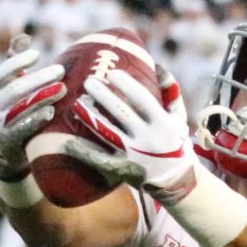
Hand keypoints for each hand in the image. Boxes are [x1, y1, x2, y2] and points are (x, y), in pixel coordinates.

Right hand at [0, 34, 65, 179]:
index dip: (17, 62)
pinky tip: (51, 112)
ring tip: (62, 89)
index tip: (37, 54)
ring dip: (41, 97)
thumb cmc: (12, 114)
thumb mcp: (10, 90)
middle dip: (38, 79)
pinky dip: (35, 119)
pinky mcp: (5, 142)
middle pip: (14, 89)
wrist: (3, 154)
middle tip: (61, 71)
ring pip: (19, 108)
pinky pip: (20, 129)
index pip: (2, 73)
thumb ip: (15, 65)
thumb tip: (24, 36)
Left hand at [66, 68, 196, 204]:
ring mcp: (135, 154)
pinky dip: (84, 151)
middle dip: (103, 95)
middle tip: (88, 81)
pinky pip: (100, 158)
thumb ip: (171, 93)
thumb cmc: (176, 142)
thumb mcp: (178, 118)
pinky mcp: (124, 169)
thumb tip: (158, 67)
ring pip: (108, 132)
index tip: (112, 73)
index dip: (127, 84)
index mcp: (164, 123)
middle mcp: (149, 138)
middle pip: (121, 112)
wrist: (177, 180)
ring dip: (90, 116)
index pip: (143, 99)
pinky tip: (68, 142)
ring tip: (76, 102)